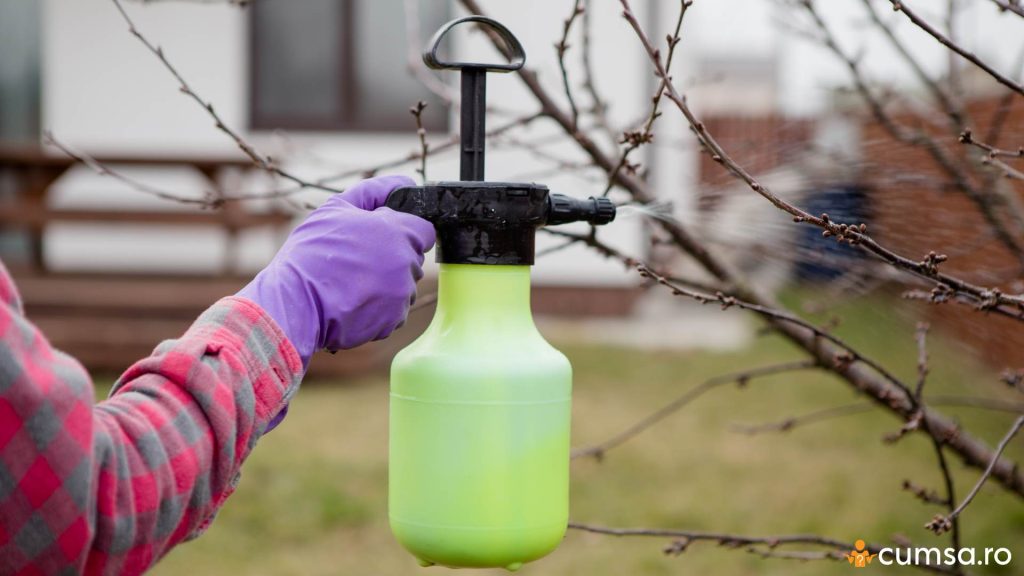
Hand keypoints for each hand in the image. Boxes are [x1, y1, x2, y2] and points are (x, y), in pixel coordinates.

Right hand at [238, 175, 434, 369]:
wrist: (294, 302)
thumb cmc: (311, 253)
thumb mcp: (337, 208)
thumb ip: (375, 191)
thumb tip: (405, 183)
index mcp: (398, 232)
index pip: (425, 230)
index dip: (404, 230)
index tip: (382, 237)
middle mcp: (406, 264)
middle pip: (413, 258)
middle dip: (393, 257)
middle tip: (358, 261)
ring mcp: (402, 295)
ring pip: (404, 285)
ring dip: (387, 283)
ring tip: (351, 283)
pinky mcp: (393, 320)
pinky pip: (394, 310)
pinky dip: (379, 307)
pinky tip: (353, 301)